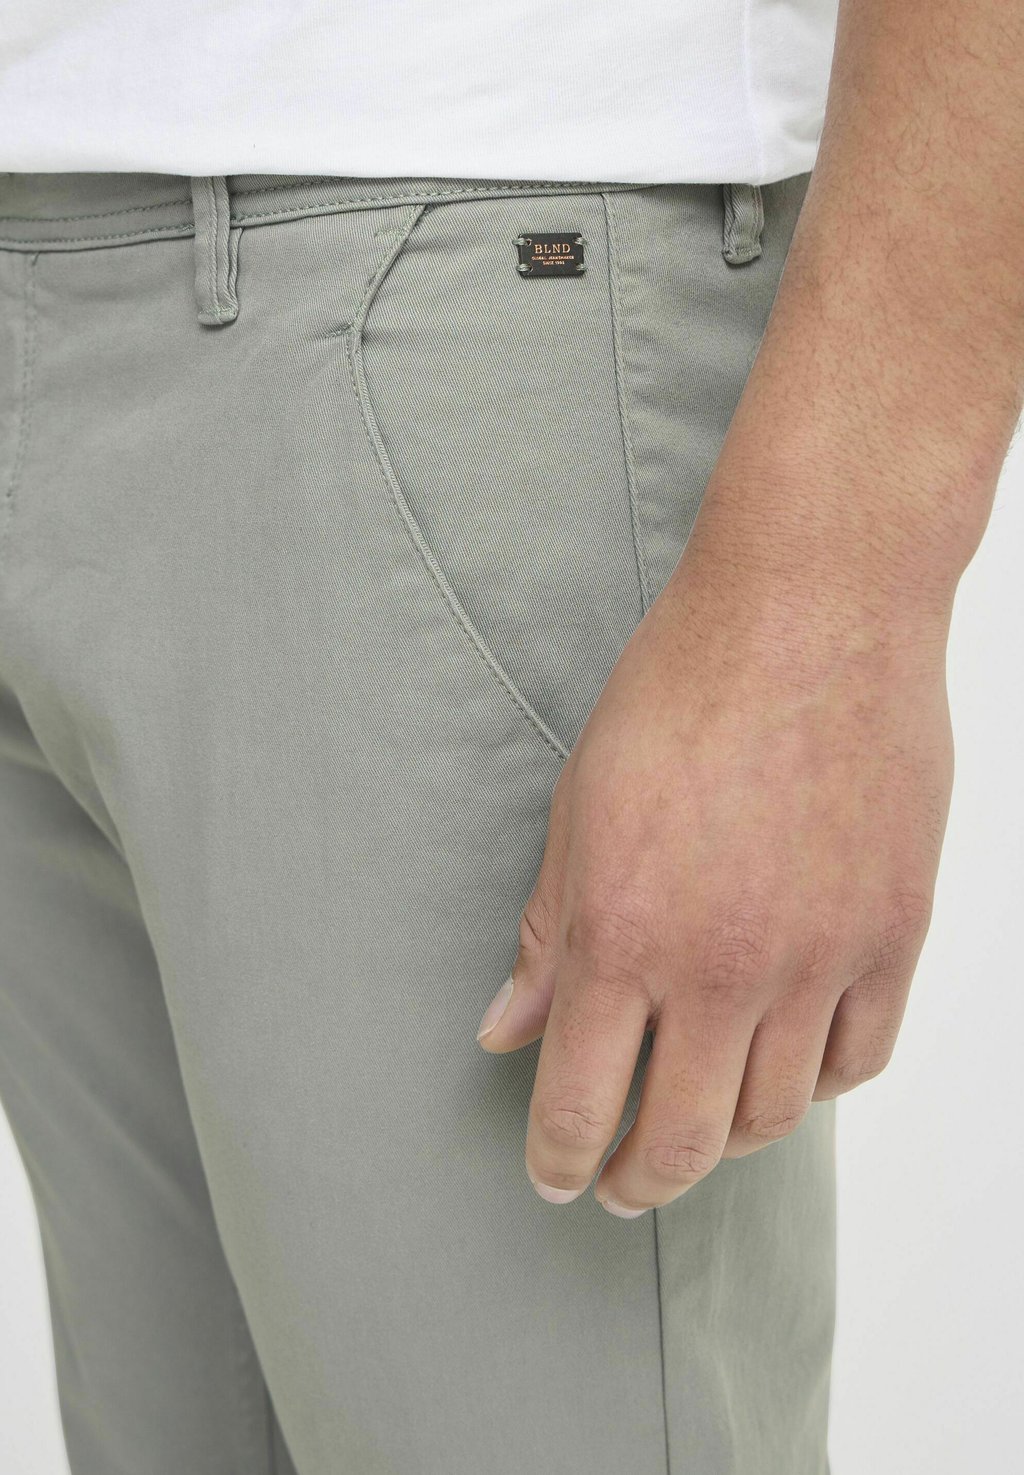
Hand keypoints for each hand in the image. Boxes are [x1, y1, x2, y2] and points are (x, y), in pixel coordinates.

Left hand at [476, 534, 953, 1216]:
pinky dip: (819, 1083)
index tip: (557, 1177)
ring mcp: (820, 957)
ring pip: (777, 1116)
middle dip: (637, 1180)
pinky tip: (788, 1066)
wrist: (810, 613)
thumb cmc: (682, 689)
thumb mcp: (581, 807)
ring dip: (729, 1139)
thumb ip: (548, 932)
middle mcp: (724, 968)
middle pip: (683, 1139)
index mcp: (626, 935)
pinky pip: (860, 1056)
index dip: (561, 1159)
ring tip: (701, 1122)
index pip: (581, 1102)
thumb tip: (506, 1026)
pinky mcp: (894, 933)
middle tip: (620, 1185)